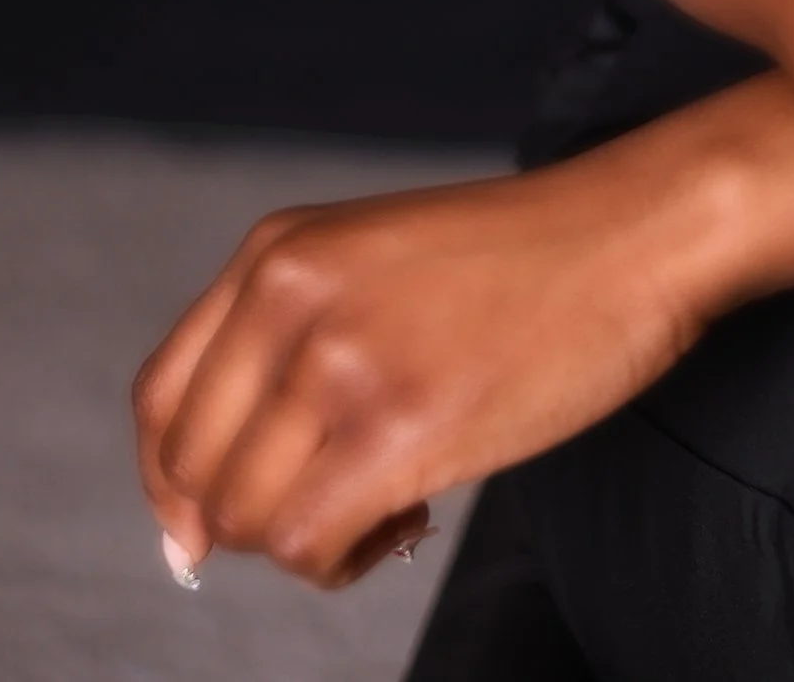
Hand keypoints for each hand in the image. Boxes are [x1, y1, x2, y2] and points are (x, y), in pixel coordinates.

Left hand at [133, 109, 753, 590]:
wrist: (635, 233)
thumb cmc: (522, 261)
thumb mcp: (373, 263)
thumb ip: (283, 355)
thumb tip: (188, 530)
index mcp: (276, 251)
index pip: (158, 401)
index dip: (175, 483)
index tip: (219, 519)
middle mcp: (289, 296)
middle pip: (192, 472)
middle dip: (251, 517)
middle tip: (340, 501)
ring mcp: (341, 358)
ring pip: (244, 518)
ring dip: (307, 539)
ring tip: (389, 502)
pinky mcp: (398, 425)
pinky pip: (307, 543)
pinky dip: (343, 560)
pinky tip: (410, 516)